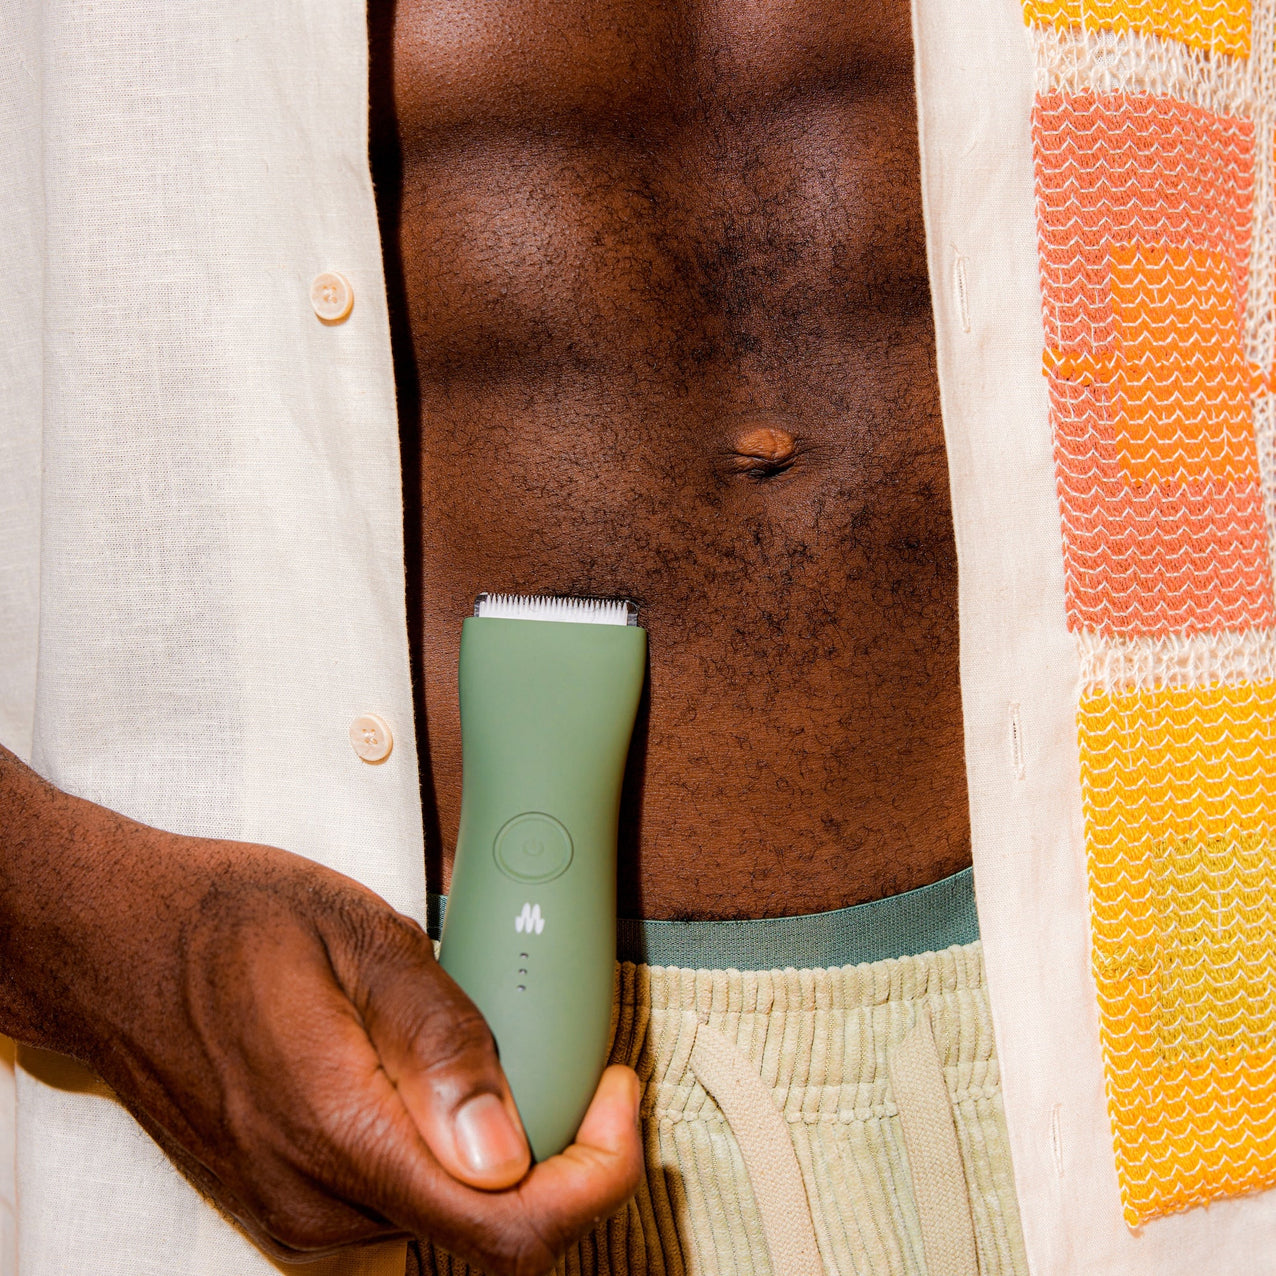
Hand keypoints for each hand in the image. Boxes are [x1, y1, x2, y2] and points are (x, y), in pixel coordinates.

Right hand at [0, 747, 642, 1273]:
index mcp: (341, 1132)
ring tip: (490, 1054)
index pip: (508, 1230)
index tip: (616, 1094)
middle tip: (569, 1060)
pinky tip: (429, 1081)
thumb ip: (433, 1039)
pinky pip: (402, 1204)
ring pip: (450, 1219)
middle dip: (558, 1154)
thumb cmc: (232, 923)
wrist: (120, 949)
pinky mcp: (288, 1206)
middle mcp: (316, 1201)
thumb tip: (503, 1152)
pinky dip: (446, 1155)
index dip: (596, 1175)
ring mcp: (297, 1214)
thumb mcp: (353, 932)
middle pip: (491, 1230)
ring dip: (501, 1152)